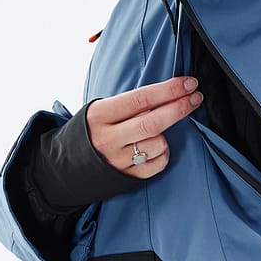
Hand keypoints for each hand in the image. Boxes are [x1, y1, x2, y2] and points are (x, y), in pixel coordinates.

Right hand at [86, 76, 202, 178]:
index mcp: (100, 115)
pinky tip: (156, 148)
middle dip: (180, 108)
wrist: (65, 167)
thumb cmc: (91, 131)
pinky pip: (158, 163)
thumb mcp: (100, 111)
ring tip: (156, 132)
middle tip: (196, 97)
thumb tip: (168, 95)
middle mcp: (108, 138)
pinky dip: (163, 154)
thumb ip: (129, 105)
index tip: (189, 83)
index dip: (169, 90)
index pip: (140, 98)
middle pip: (153, 122)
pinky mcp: (127, 177)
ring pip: (158, 144)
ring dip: (166, 135)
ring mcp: (118, 160)